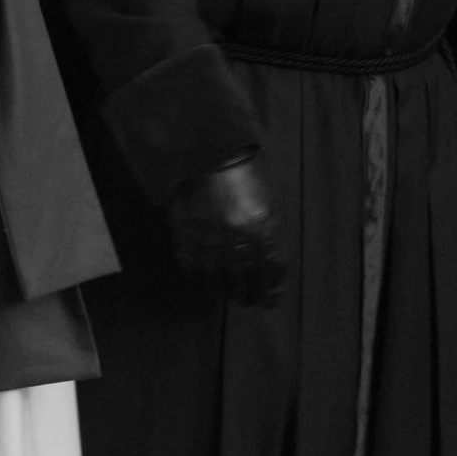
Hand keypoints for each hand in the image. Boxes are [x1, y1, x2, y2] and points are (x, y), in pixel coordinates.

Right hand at [165, 156, 287, 305]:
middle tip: (248, 299)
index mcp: (262, 226)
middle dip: (248, 295)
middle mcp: (236, 236)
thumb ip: (271, 239)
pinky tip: (205, 280)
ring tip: (228, 294)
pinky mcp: (184, 234)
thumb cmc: (244, 180)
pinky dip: (199, 280)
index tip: (269, 299)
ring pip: (216, 280)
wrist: (210, 155)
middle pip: (244, 280)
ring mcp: (208, 237)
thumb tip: (272, 273)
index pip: (271, 270)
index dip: (272, 289)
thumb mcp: (268, 205)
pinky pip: (191, 268)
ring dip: (224, 292)